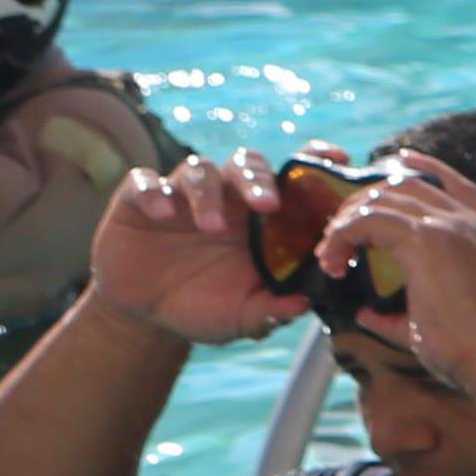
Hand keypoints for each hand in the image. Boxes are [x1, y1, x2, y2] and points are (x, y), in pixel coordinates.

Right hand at [84, 154, 309, 346]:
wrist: (147, 313)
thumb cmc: (206, 306)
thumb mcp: (245, 316)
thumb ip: (273, 310)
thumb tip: (304, 304)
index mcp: (260, 219)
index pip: (289, 178)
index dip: (312, 161)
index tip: (337, 159)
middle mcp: (225, 198)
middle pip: (246, 165)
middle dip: (258, 179)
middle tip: (267, 205)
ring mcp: (181, 195)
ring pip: (199, 170)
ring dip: (207, 194)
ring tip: (211, 226)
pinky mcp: (138, 201)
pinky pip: (144, 183)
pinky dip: (152, 192)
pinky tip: (161, 213)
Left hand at [323, 158, 475, 412]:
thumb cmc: (475, 350)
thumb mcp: (447, 317)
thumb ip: (401, 311)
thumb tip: (364, 312)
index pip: (458, 185)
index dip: (427, 166)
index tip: (398, 159)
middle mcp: (473, 224)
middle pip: (409, 184)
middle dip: (367, 198)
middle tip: (339, 226)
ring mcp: (452, 226)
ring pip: (384, 197)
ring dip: (349, 219)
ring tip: (330, 250)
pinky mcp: (428, 238)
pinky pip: (368, 219)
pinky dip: (342, 235)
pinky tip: (331, 258)